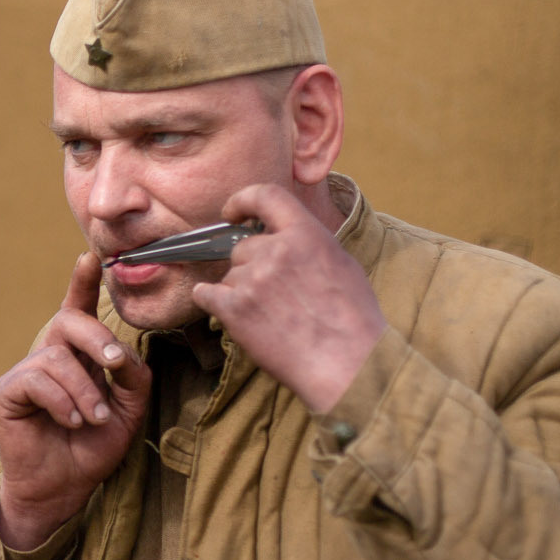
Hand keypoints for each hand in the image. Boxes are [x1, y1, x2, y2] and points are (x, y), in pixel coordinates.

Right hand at [0, 253, 151, 549]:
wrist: (63, 488)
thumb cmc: (92, 448)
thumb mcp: (128, 411)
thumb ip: (132, 378)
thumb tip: (121, 354)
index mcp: (80, 355)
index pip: (79, 310)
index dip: (82, 282)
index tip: (90, 257)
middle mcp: (50, 356)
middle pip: (69, 322)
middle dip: (97, 338)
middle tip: (114, 364)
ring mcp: (27, 372)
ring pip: (58, 358)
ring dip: (85, 390)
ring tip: (94, 419)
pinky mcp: (9, 391)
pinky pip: (37, 380)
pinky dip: (62, 401)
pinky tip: (72, 421)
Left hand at [191, 184, 385, 413]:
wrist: (347, 363)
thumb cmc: (353, 319)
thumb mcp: (341, 263)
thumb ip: (308, 243)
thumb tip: (286, 237)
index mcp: (307, 233)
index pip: (264, 196)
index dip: (242, 201)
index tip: (233, 213)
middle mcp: (276, 250)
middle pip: (242, 247)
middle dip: (251, 266)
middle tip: (271, 293)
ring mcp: (253, 279)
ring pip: (229, 275)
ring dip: (240, 290)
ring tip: (269, 315)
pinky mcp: (235, 308)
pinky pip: (206, 295)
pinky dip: (212, 301)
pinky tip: (230, 313)